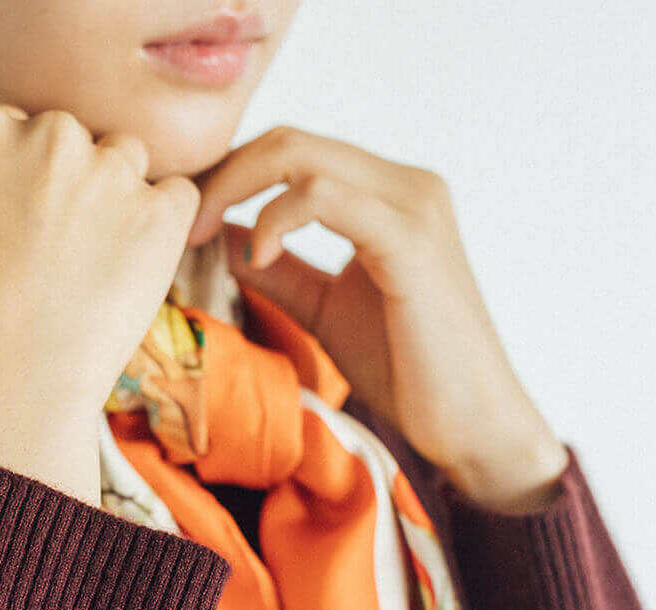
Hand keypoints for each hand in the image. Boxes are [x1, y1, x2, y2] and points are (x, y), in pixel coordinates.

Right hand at [0, 102, 202, 506]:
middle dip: (67, 181)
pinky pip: (177, 196)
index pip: (13, 125)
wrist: (5, 394)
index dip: (16, 178)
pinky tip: (130, 271)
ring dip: (116, 198)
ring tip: (89, 268)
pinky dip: (163, 224)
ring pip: (126, 158)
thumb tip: (13, 193)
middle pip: (72, 135)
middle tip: (52, 252)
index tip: (9, 223)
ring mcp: (107, 171)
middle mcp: (44, 134)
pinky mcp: (159, 214)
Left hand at [184, 127, 568, 510]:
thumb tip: (225, 237)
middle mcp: (406, 184)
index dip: (230, 176)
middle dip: (221, 176)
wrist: (471, 421)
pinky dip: (276, 218)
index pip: (293, 152)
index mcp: (389, 194)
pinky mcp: (410, 239)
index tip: (188, 221)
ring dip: (234, 189)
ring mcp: (412, 205)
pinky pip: (322, 195)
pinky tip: (259, 257)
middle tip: (184, 225)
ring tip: (204, 237)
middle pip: (289, 141)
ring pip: (299, 155)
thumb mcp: (325, 309)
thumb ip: (282, 270)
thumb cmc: (408, 369)